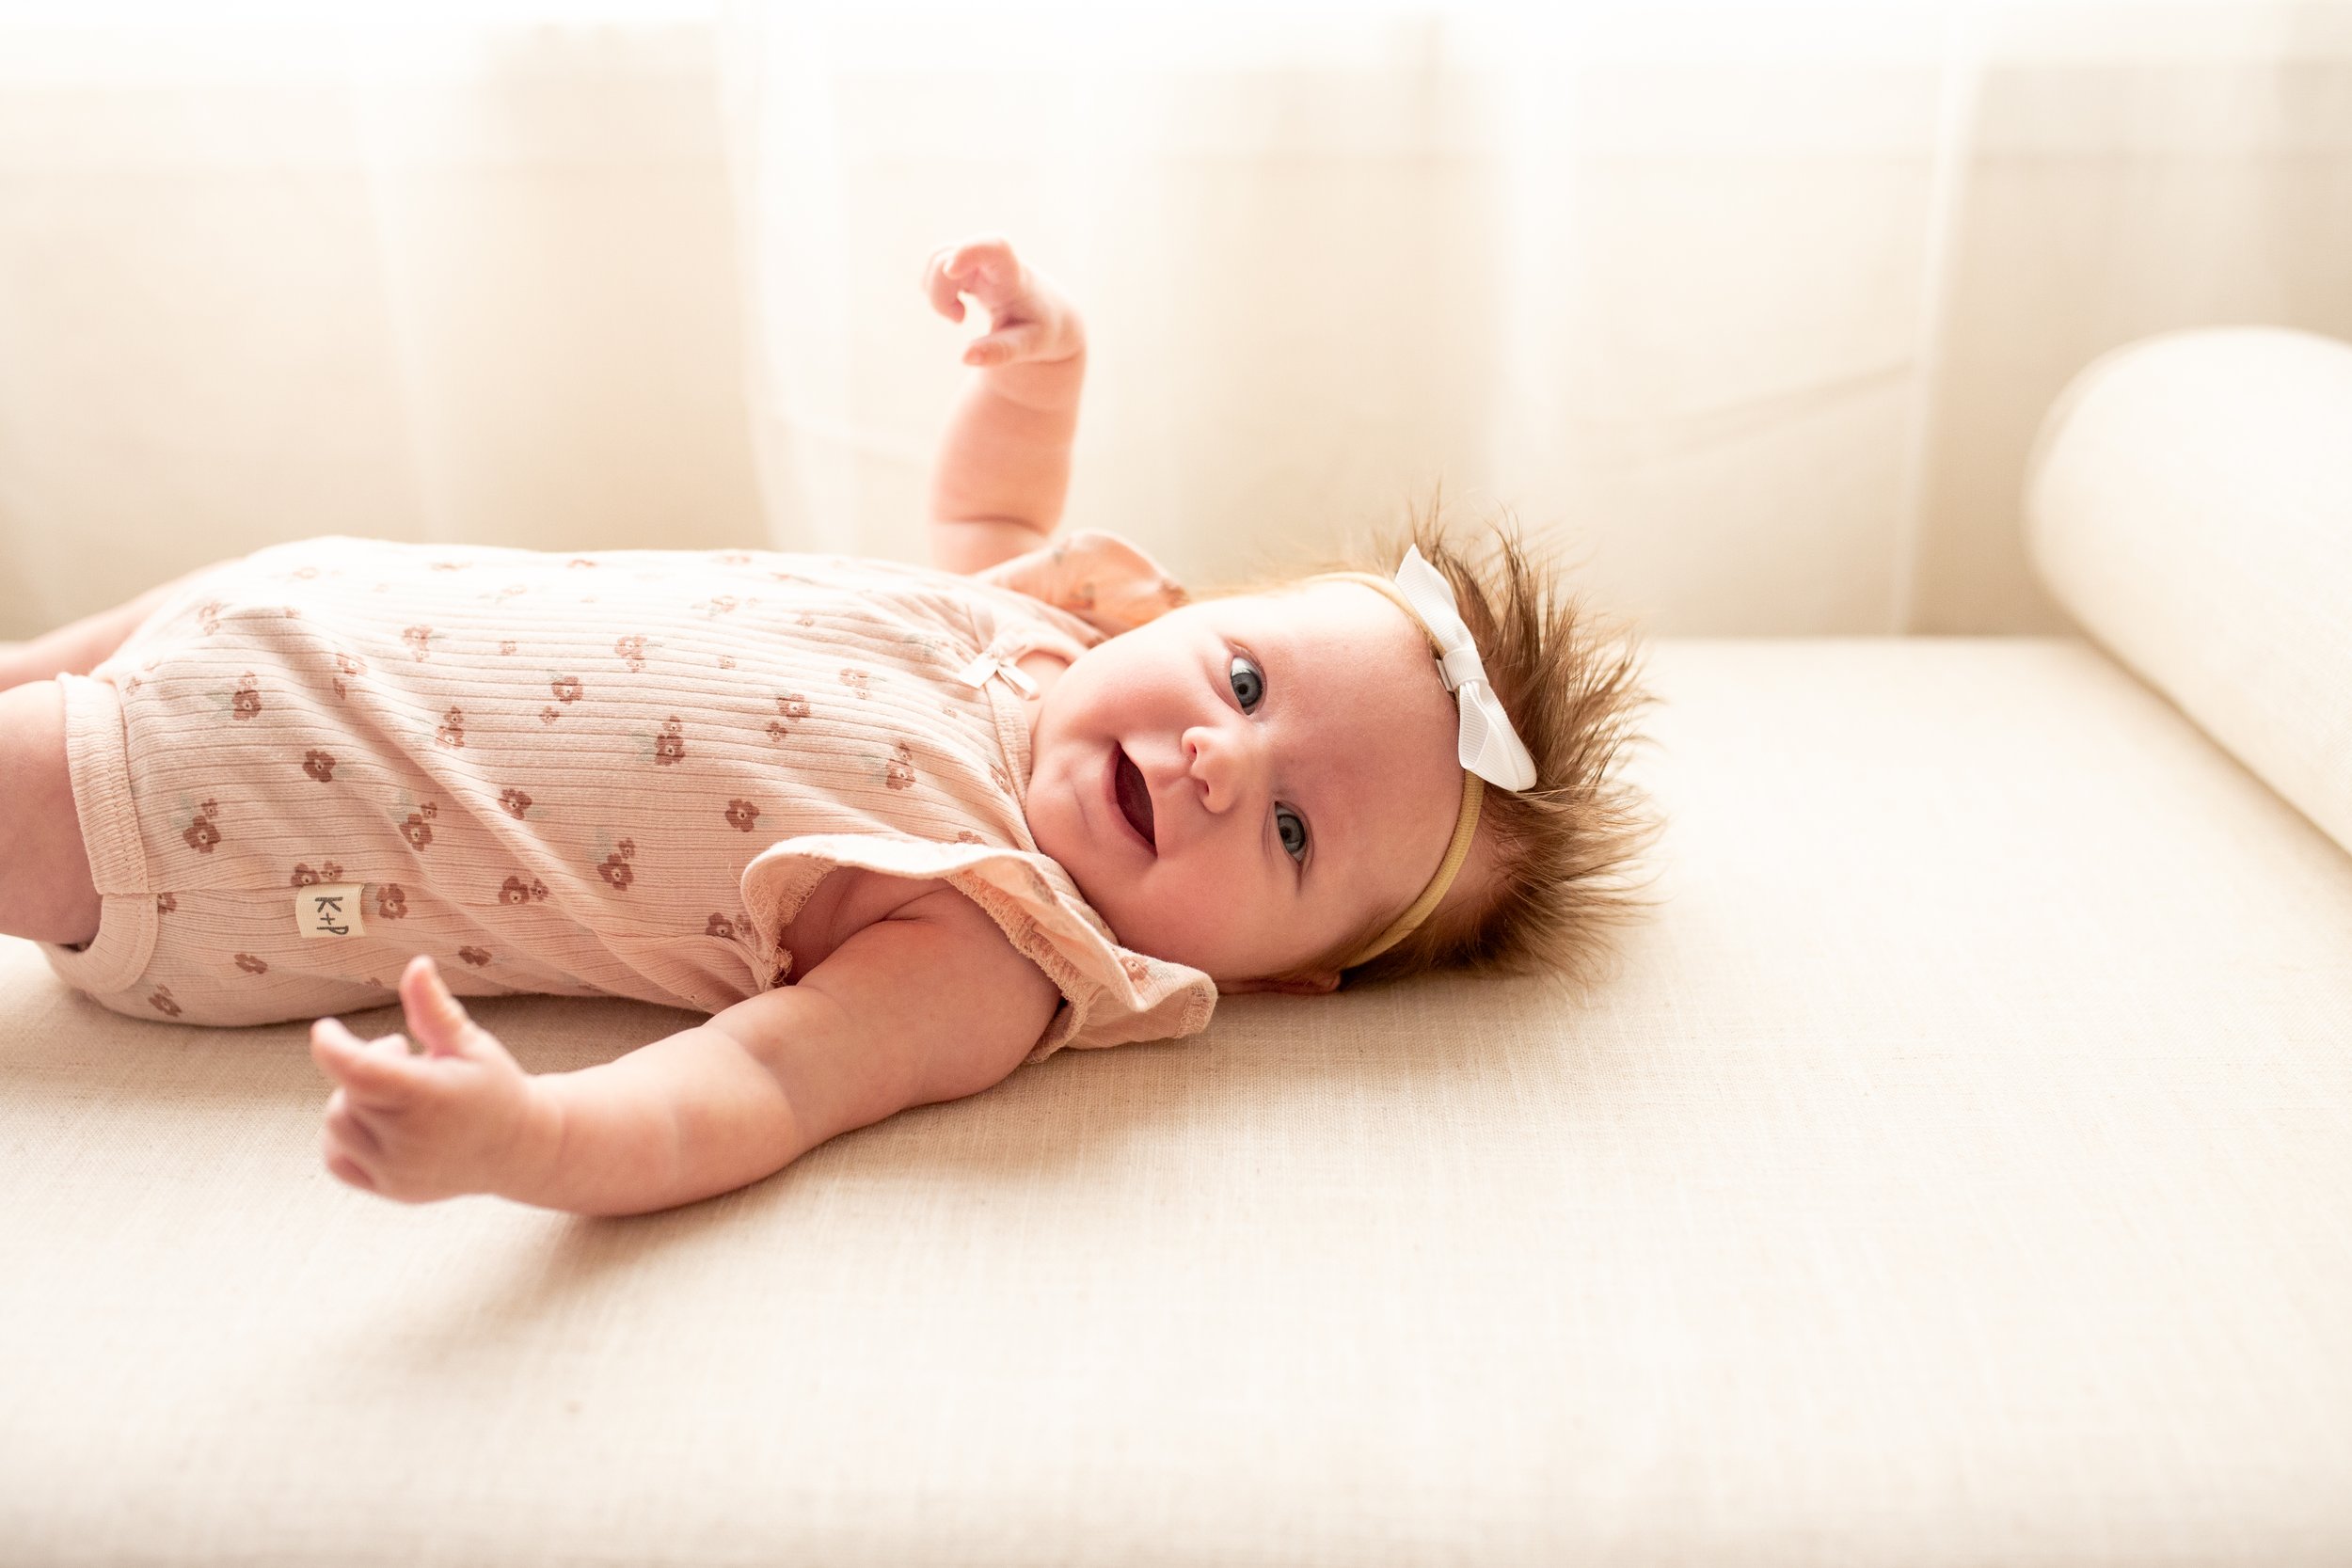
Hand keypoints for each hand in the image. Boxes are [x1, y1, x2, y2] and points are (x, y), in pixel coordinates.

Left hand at [311, 954, 537, 1203]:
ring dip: (354, 1100)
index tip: (327, 1028)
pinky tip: (377, 1122)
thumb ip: (435, 1009)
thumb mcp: (471, 1043)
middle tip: (405, 1054)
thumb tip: (416, 965)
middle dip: (365, 1065)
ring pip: (337, 1124)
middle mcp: (411, 1141)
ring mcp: (397, 1171)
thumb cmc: (494, 1086)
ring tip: (397, 1093)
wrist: (519, 1148)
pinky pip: (337, 1158)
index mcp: (431, 1097)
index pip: (359, 1071)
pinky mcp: (389, 1189)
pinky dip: (345, 1135)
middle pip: (347, 1092)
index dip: (332, 1046)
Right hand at [921, 235, 1084, 368]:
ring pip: (938, 258)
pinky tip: (957, 307)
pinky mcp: (969, 264)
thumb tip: (965, 357)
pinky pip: (938, 264)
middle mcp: (993, 262)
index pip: (995, 248)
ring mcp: (979, 260)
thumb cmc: (1043, 329)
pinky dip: (936, 288)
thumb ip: (1000, 352)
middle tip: (958, 320)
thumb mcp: (1030, 346)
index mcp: (1014, 277)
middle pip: (947, 256)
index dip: (969, 251)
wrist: (1052, 314)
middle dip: (939, 292)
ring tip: (959, 316)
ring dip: (936, 291)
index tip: (951, 270)